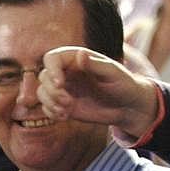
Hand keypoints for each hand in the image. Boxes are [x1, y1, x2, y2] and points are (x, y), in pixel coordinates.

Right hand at [37, 45, 160, 138]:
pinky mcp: (63, 104)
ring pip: (41, 92)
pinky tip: (66, 116)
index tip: (60, 84)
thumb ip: (94, 64)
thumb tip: (80, 55)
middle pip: (43, 76)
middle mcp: (66, 72)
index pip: (51, 58)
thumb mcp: (112, 73)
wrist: (128, 107)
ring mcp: (64, 89)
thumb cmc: (124, 85)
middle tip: (68, 102)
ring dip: (50, 103)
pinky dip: (51, 113)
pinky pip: (46, 108)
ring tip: (67, 110)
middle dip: (51, 91)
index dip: (51, 70)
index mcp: (76, 59)